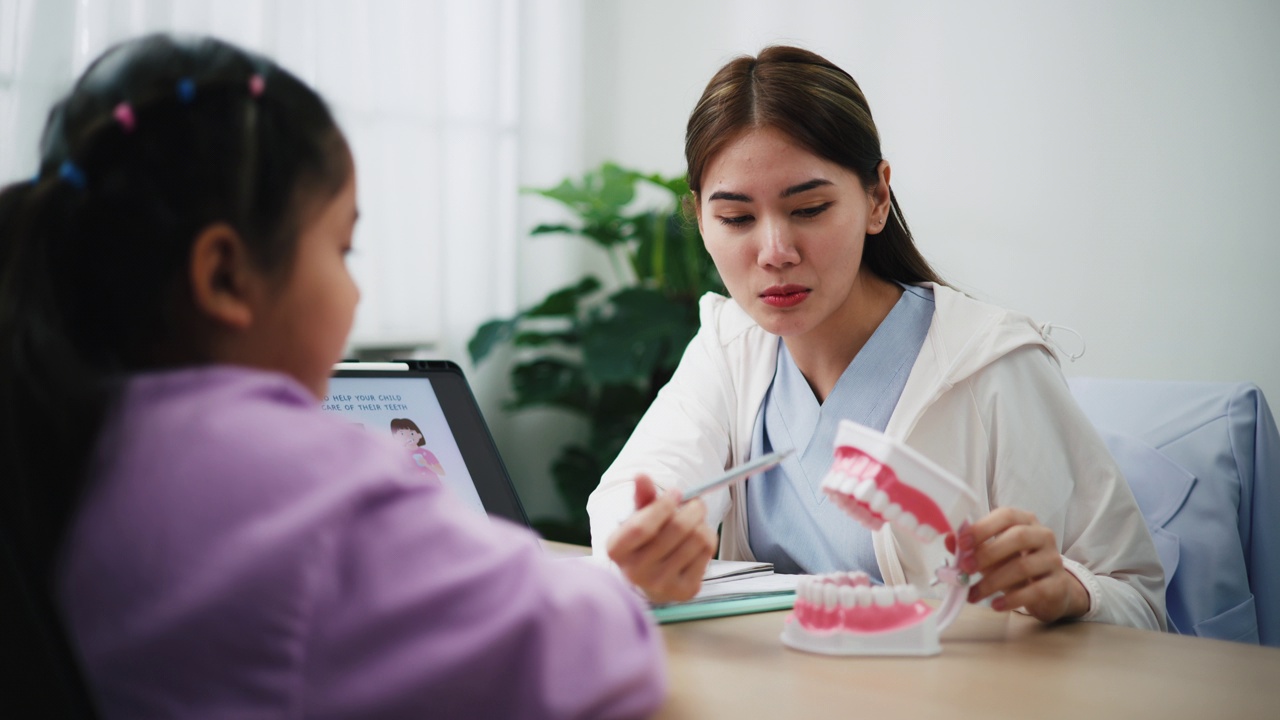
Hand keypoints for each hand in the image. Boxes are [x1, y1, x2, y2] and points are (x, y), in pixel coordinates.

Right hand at [606, 475, 717, 602]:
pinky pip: (707, 552)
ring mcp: (661, 585)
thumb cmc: (645, 540)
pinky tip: (697, 539)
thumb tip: (641, 476)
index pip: (641, 526)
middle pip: (676, 530)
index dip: (663, 506)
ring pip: (697, 539)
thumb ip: (642, 496)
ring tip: (695, 521)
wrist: (651, 576)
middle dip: (692, 508)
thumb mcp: (639, 515)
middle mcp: (635, 572)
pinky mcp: (684, 591)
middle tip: (696, 502)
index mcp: (616, 550)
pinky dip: (708, 538)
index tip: (676, 492)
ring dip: (701, 523)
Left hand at [958, 507, 1088, 622]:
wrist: (1053, 590)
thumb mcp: (995, 553)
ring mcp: (1054, 559)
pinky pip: (1035, 590)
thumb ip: (974, 546)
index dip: (983, 527)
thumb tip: (949, 540)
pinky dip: (1011, 599)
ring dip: (992, 582)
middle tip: (966, 569)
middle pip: (1017, 537)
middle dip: (987, 553)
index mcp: (1025, 521)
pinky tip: (995, 605)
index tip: (962, 543)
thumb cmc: (1018, 564)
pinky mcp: (1058, 584)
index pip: (1006, 515)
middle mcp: (1043, 535)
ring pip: (1023, 566)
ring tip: (973, 595)